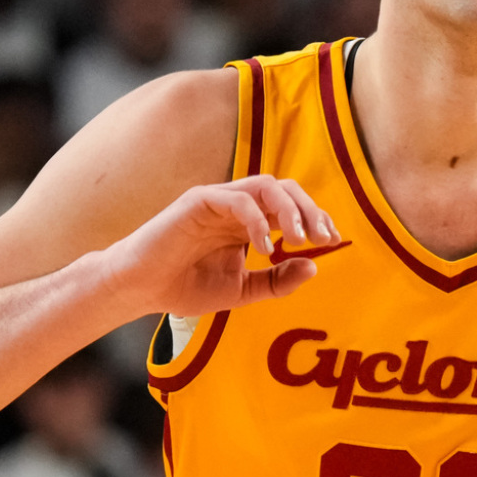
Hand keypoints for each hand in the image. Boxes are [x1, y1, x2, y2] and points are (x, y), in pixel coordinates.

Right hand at [100, 174, 338, 316]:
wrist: (142, 290)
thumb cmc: (186, 287)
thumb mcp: (242, 290)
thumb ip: (276, 280)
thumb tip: (314, 266)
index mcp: (250, 222)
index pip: (292, 207)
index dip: (317, 219)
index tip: (334, 241)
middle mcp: (237, 206)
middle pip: (286, 189)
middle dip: (311, 210)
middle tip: (324, 238)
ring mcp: (218, 200)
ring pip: (266, 186)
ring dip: (291, 210)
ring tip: (301, 239)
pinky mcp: (198, 200)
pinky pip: (238, 200)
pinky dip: (258, 220)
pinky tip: (265, 246)